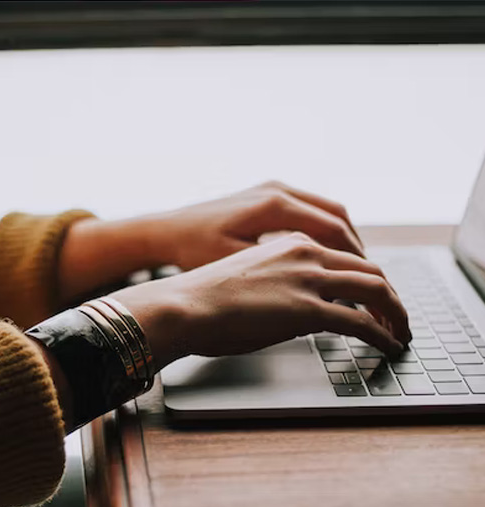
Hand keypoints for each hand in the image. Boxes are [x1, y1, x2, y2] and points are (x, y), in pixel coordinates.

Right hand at [112, 232, 410, 369]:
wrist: (183, 305)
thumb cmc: (203, 297)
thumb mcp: (249, 278)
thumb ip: (281, 284)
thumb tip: (298, 309)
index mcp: (291, 242)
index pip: (346, 256)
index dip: (368, 279)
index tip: (374, 298)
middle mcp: (306, 253)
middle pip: (370, 269)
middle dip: (391, 296)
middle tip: (397, 317)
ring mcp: (309, 279)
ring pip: (375, 289)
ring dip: (395, 313)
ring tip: (400, 333)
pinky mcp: (308, 309)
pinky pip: (361, 322)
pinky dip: (382, 334)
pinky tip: (387, 345)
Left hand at [150, 180, 363, 270]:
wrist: (166, 231)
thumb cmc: (193, 251)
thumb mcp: (237, 265)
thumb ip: (280, 272)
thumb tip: (320, 287)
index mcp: (274, 205)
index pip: (332, 229)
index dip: (354, 258)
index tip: (367, 282)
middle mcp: (277, 190)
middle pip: (336, 216)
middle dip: (356, 249)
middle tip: (369, 277)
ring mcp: (272, 189)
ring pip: (326, 211)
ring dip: (342, 238)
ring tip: (353, 268)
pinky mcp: (265, 194)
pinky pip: (309, 209)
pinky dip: (324, 231)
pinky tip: (325, 254)